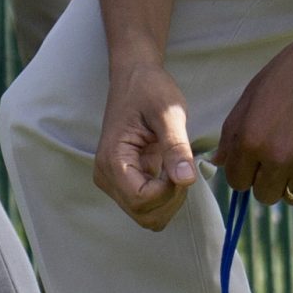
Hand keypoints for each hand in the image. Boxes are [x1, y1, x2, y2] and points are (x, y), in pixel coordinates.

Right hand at [95, 58, 201, 230]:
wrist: (134, 77)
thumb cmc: (149, 90)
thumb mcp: (168, 114)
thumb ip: (176, 147)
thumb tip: (185, 180)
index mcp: (112, 160)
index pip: (142, 201)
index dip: (170, 191)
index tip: (181, 164)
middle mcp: (106, 177)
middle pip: (145, 215)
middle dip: (171, 199)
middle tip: (181, 166)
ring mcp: (113, 182)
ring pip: (147, 216)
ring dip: (170, 199)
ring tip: (176, 166)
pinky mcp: (123, 182)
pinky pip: (147, 205)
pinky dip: (165, 195)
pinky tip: (170, 169)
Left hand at [215, 1, 292, 204]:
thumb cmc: (291, 71)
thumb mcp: (251, 96)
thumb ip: (232, 134)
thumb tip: (220, 163)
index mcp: (250, 140)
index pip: (237, 182)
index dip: (245, 173)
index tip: (256, 162)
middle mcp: (277, 157)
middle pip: (265, 195)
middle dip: (269, 180)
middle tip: (281, 158)